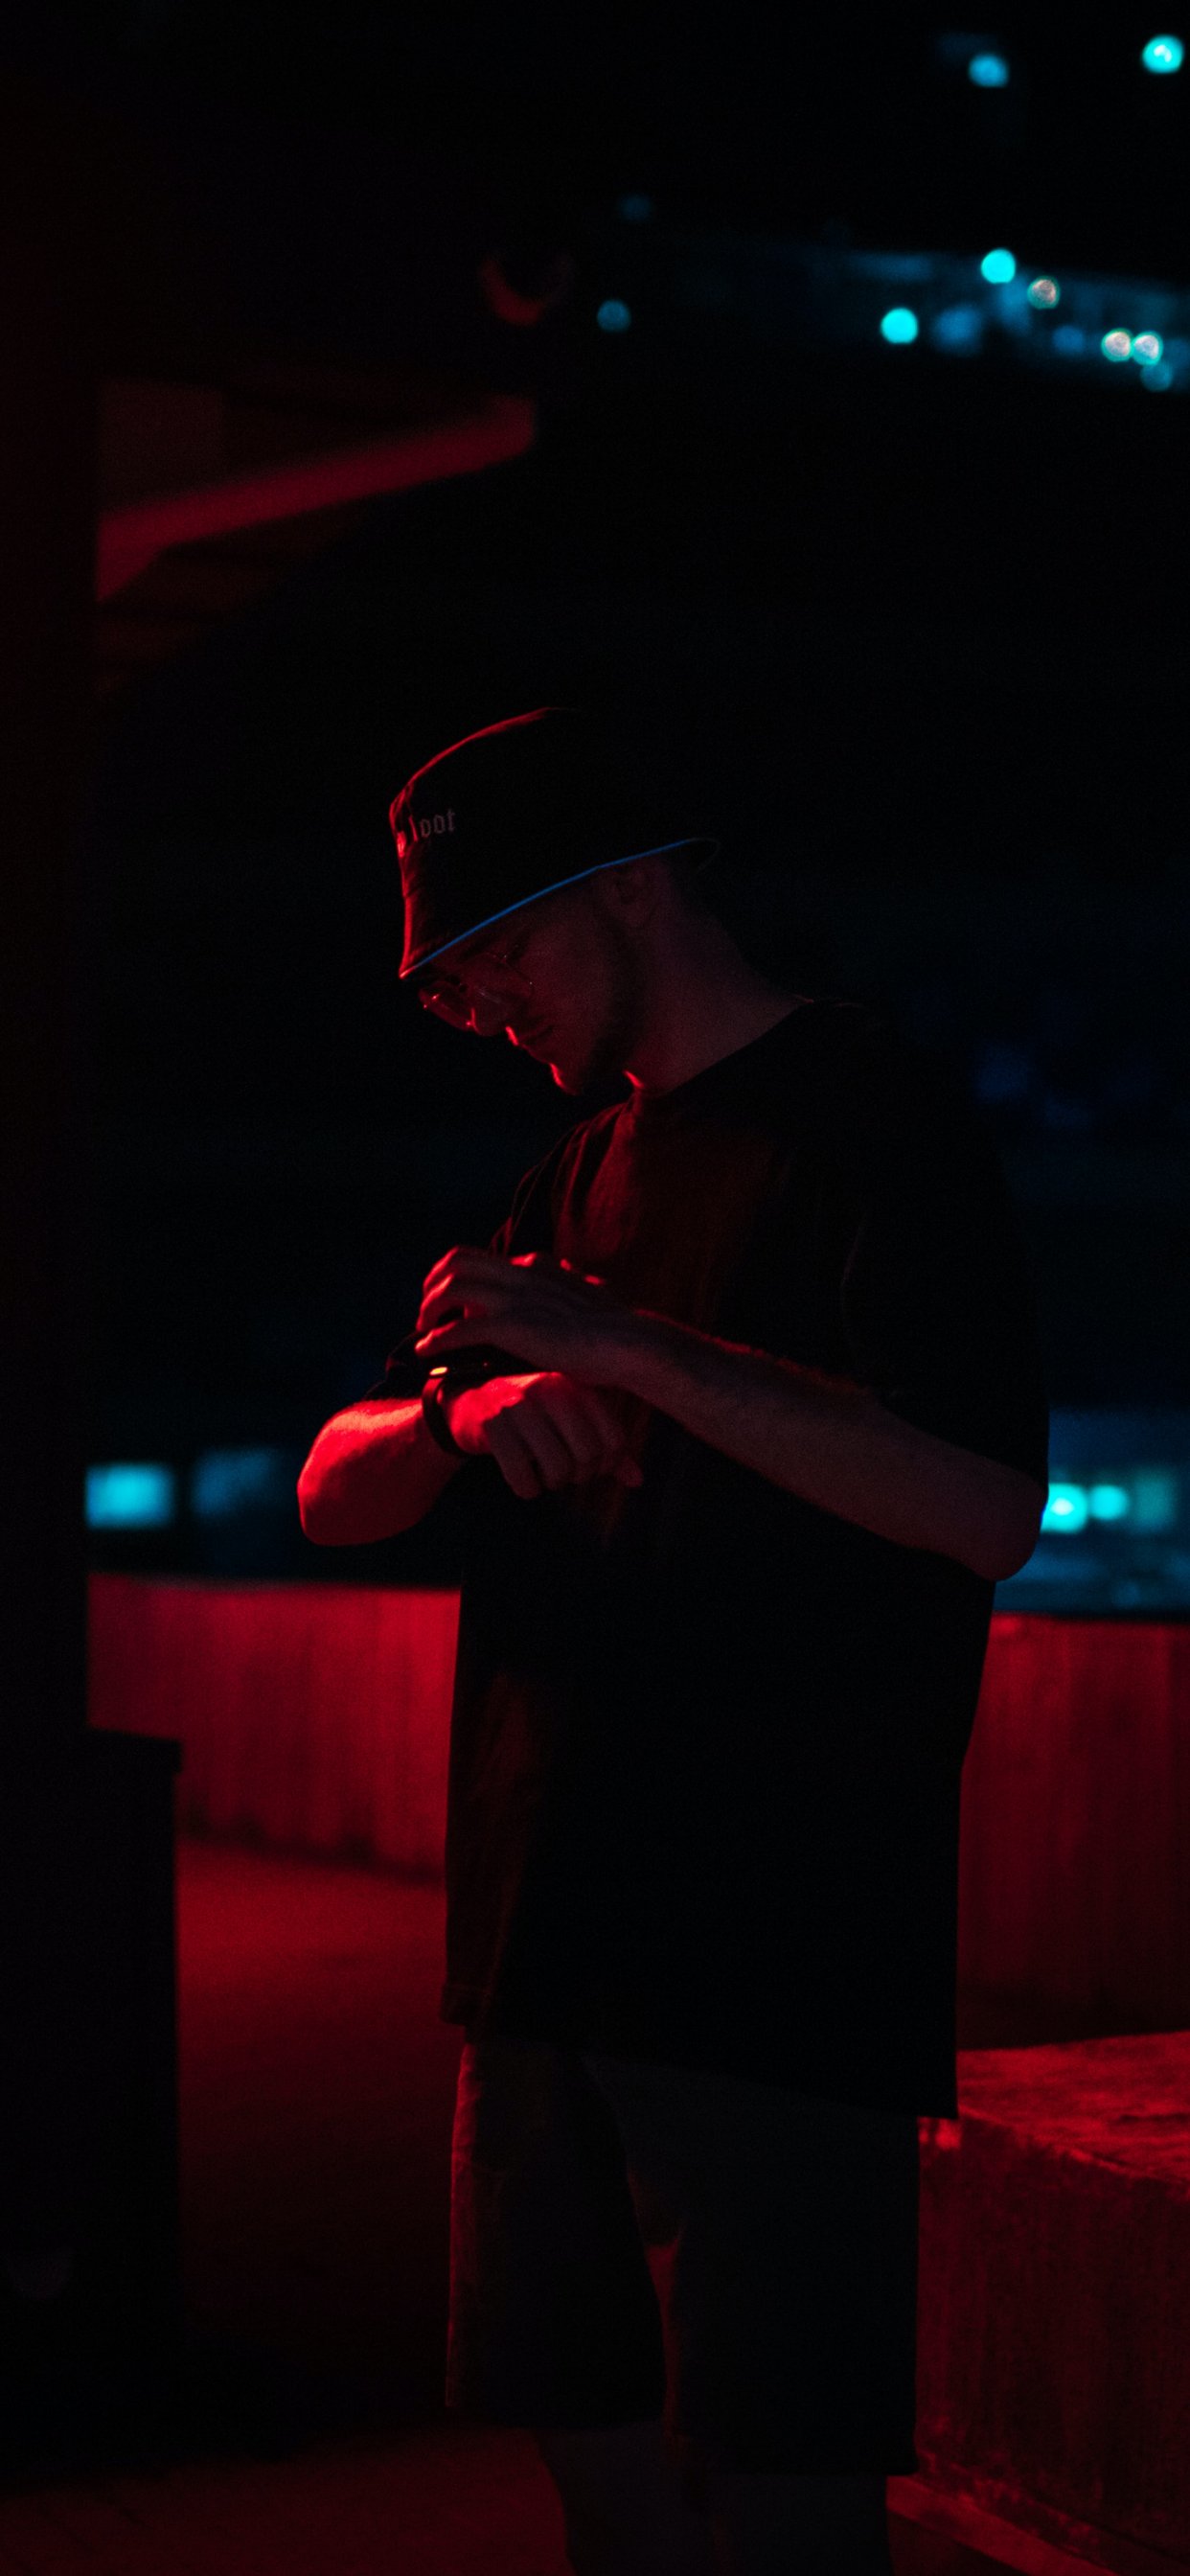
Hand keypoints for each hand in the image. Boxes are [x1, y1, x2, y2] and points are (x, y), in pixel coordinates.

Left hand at [414, 1247, 633, 1384]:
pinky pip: (459, 1329)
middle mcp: (520, 1275)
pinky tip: (427, 1352)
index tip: (452, 1301)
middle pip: (456, 1262)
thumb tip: (568, 1270)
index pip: (483, 1260)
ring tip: (423, 1330)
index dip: (458, 1278)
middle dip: (433, 1283)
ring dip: (429, 1308)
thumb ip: (572, 1280)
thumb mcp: (592, 1292)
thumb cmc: (615, 1328)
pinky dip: (437, 1339)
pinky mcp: (511, 1327)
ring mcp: (514, 1299)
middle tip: (426, 1310)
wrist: (628, 1343)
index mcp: (535, 1267)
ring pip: (451, 1289)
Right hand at [442, 1371, 644, 1500]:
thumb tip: (637, 1480)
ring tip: (542, 1474)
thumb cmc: (532, 1415)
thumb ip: (606, 1446)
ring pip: (557, 1468)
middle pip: (587, 1456)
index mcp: (577, 1385)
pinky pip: (521, 1475)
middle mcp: (551, 1389)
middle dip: (578, 1475)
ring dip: (551, 1483)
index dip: (607, 1465)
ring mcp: (519, 1405)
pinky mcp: (491, 1425)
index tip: (591, 1466)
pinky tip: (523, 1482)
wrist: (468, 1401)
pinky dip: (526, 1489)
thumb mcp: (571, 1421)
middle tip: (562, 1472)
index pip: (614, 1439)